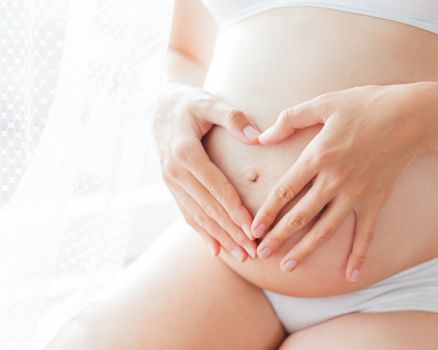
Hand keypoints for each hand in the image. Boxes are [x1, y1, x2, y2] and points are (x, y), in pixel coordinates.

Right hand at [154, 84, 259, 260]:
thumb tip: (257, 136)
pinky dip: (202, 233)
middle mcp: (175, 172)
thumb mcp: (209, 102)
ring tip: (241, 255)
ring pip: (197, 216)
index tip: (252, 228)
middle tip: (253, 250)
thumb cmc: (190, 103)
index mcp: (186, 153)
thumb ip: (233, 118)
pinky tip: (216, 250)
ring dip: (219, 237)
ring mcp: (171, 182)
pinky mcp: (172, 187)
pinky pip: (187, 213)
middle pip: (207, 208)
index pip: (215, 188)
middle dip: (231, 231)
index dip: (234, 210)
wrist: (159, 106)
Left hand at [251, 84, 427, 280]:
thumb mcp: (324, 103)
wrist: (411, 116)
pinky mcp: (376, 201)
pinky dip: (359, 255)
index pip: (284, 192)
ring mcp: (356, 194)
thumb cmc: (365, 105)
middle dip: (278, 238)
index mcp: (317, 157)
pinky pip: (366, 234)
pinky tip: (351, 275)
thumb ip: (290, 119)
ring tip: (289, 267)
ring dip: (306, 250)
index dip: (266, 213)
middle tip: (261, 254)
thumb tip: (263, 136)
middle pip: (300, 216)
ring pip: (326, 229)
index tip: (252, 229)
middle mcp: (334, 180)